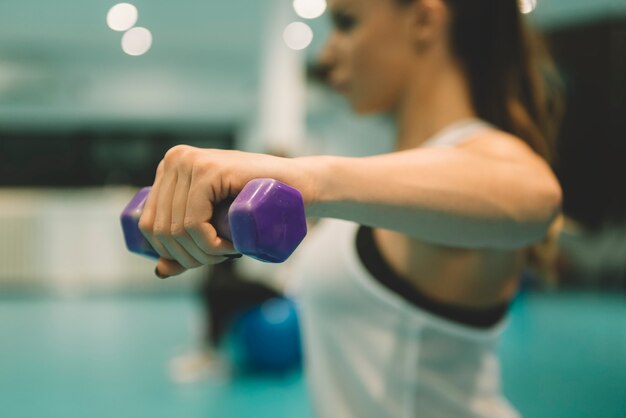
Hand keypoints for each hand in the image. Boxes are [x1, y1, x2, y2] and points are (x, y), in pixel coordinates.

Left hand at [138, 145, 317, 277]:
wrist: (295, 184)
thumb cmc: (256, 204)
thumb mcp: (214, 224)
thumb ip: (186, 245)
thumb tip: (159, 271)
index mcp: (168, 169)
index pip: (148, 223)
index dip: (172, 253)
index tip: (205, 258)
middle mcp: (174, 160)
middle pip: (161, 229)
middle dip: (190, 257)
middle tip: (220, 258)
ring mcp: (190, 162)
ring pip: (177, 229)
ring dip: (204, 254)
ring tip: (228, 253)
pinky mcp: (209, 170)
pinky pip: (193, 223)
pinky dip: (209, 244)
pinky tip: (230, 246)